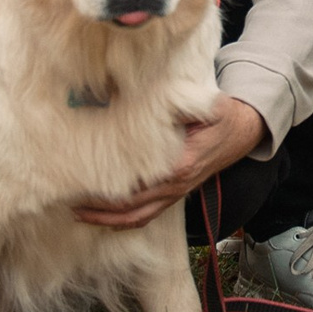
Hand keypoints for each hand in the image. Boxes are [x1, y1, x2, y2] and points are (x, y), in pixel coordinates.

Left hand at [71, 97, 266, 228]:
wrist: (242, 130)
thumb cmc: (217, 114)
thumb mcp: (196, 102)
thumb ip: (163, 101)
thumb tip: (121, 91)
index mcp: (179, 163)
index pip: (136, 185)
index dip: (108, 189)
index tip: (82, 180)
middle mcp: (176, 184)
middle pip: (131, 207)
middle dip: (99, 208)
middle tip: (69, 201)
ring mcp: (176, 193)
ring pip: (138, 217)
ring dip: (107, 219)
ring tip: (79, 213)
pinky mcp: (176, 194)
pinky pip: (148, 215)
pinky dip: (125, 220)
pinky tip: (105, 217)